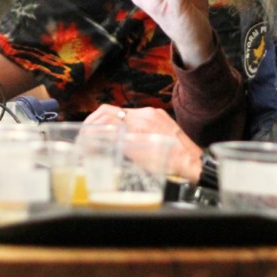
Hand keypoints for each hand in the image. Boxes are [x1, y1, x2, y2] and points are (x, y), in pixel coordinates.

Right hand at [85, 104, 202, 182]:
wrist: (192, 161)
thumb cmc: (169, 166)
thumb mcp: (139, 161)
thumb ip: (120, 147)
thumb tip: (100, 144)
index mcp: (137, 129)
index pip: (106, 118)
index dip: (90, 125)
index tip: (84, 133)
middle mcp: (143, 116)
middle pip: (110, 110)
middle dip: (95, 120)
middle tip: (87, 130)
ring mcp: (151, 113)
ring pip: (121, 111)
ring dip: (109, 120)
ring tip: (102, 132)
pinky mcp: (157, 113)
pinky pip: (135, 114)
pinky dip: (124, 121)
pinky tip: (122, 131)